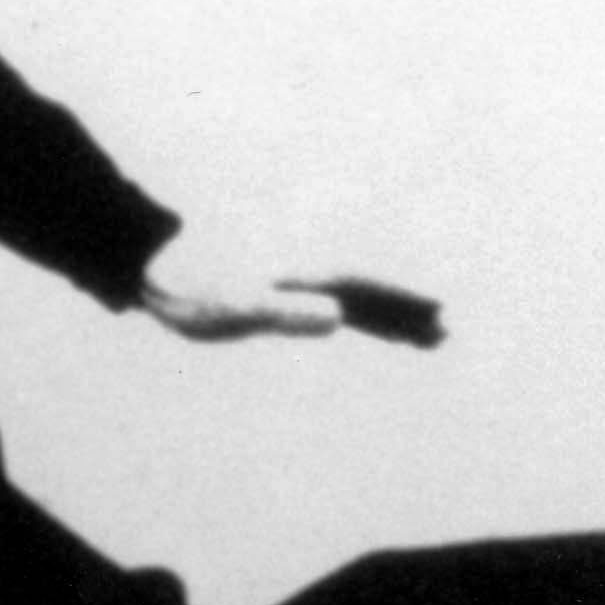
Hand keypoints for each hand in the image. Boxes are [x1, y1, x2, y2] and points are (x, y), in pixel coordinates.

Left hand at [138, 268, 442, 347]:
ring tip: (432, 337)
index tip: (441, 306)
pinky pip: (339, 304)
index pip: (371, 281)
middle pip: (375, 287)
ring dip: (395, 316)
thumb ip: (287, 310)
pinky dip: (365, 318)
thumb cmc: (193, 283)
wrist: (156, 267)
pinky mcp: (288, 291)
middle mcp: (313, 267)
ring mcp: (302, 278)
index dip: (407, 294)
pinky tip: (377, 330)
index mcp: (309, 266)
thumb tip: (339, 318)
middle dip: (410, 307)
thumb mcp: (238, 303)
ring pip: (362, 297)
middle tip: (448, 331)